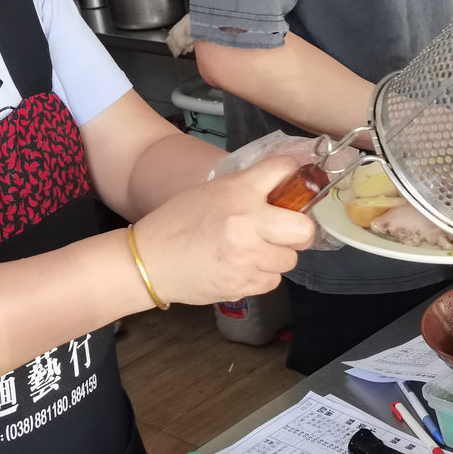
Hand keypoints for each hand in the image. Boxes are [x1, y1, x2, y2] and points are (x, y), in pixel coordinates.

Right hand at [130, 156, 315, 305]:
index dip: (295, 174)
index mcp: (238, 192)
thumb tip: (285, 185)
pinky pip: (272, 281)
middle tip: (287, 233)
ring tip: (252, 252)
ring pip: (289, 260)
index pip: (283, 169)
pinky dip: (262, 276)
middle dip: (300, 232)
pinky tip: (242, 267)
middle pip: (304, 229)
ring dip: (276, 257)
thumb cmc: (178, 223)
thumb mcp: (212, 193)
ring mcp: (246, 257)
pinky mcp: (242, 284)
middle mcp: (247, 223)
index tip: (298, 183)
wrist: (148, 261)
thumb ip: (248, 189)